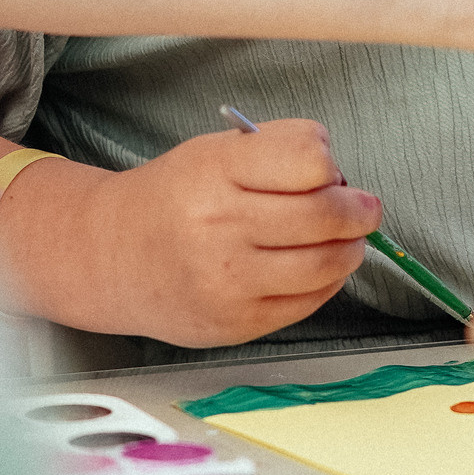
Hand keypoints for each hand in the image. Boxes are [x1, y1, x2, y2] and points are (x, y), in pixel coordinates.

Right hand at [10, 118, 378, 346]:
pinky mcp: (238, 323)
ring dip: (351, 248)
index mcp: (215, 170)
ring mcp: (229, 281)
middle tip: (363, 206)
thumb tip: (341, 179)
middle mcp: (220, 226)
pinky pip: (309, 301)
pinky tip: (318, 267)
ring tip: (346, 238)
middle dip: (358, 209)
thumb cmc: (172, 199)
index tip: (329, 169)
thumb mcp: (213, 151)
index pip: (308, 159)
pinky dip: (328, 281)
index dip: (328, 162)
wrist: (111, 258)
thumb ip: (276, 152)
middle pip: (326, 214)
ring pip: (326, 264)